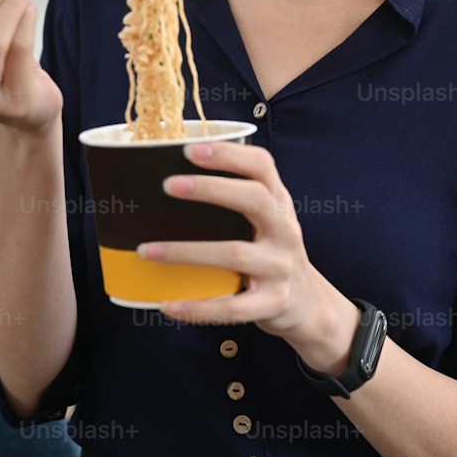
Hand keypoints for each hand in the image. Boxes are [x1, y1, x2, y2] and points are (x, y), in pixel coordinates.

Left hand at [138, 138, 348, 352]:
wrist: (308, 305)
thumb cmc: (271, 254)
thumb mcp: (266, 221)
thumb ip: (235, 201)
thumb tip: (168, 182)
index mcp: (279, 203)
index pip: (262, 166)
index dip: (228, 154)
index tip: (190, 149)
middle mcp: (284, 230)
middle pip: (254, 199)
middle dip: (211, 189)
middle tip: (168, 185)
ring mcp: (280, 267)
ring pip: (235, 253)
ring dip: (186, 251)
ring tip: (147, 250)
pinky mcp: (272, 303)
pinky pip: (232, 307)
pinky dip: (197, 307)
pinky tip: (168, 304)